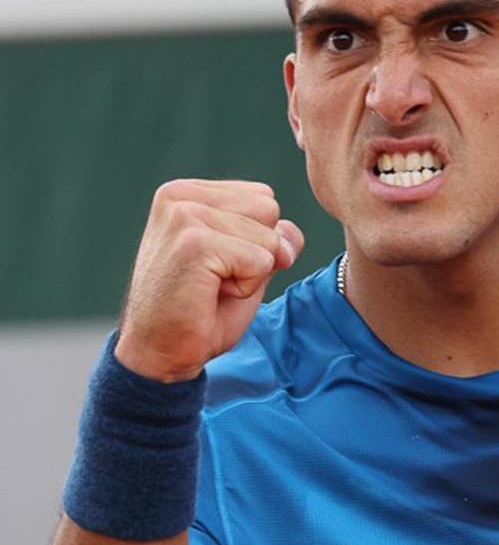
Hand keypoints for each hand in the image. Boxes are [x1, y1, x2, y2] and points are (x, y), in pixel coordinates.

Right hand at [116, 179, 304, 381]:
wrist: (161, 351)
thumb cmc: (201, 311)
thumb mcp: (247, 267)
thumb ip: (272, 240)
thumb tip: (290, 236)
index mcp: (188, 193)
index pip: (263, 198)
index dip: (257, 241)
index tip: (219, 266)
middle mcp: (180, 196)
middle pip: (269, 209)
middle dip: (258, 252)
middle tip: (216, 279)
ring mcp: (184, 216)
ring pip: (268, 238)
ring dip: (251, 274)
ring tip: (211, 287)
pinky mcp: (194, 242)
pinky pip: (260, 261)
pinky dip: (246, 288)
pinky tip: (210, 295)